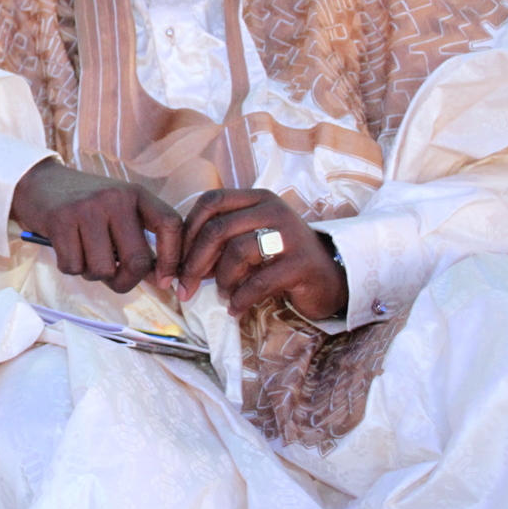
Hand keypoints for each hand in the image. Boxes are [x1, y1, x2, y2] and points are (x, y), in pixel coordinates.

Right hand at [10, 159, 182, 291]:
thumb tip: (160, 280)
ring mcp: (87, 208)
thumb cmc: (85, 206)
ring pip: (103, 269)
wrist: (39, 183)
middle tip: (114, 279)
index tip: (164, 281)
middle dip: (126, 281)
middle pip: (137, 260)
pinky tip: (66, 249)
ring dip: (93, 274)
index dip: (173, 258)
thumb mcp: (117, 212)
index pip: (170, 224)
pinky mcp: (61, 220)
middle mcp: (115, 198)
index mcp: (136, 194)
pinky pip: (73, 266)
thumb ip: (139, 241)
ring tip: (85, 255)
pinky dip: (70, 267)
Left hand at [175, 188, 347, 319]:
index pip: (210, 202)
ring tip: (222, 295)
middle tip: (185, 287)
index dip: (188, 230)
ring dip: (221, 280)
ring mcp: (290, 235)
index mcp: (257, 199)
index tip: (177, 259)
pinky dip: (241, 299)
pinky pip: (258, 282)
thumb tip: (180, 263)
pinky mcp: (301, 264)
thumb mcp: (250, 239)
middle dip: (194, 262)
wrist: (330, 277)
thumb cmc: (281, 258)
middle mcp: (273, 210)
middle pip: (217, 229)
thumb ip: (220, 242)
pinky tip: (235, 309)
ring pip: (237, 252)